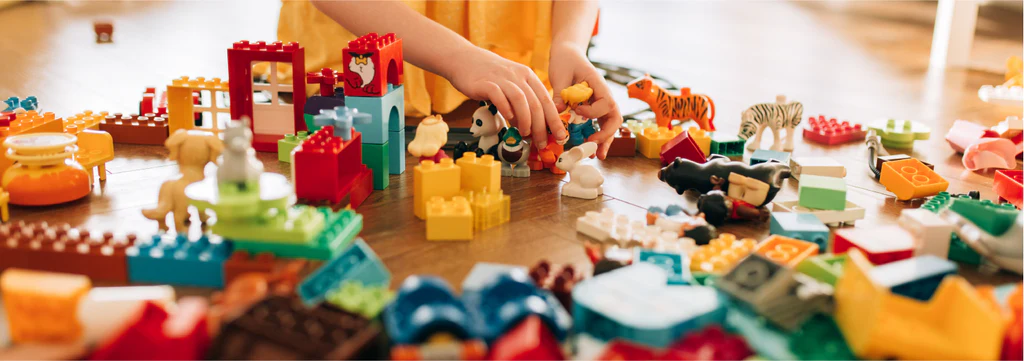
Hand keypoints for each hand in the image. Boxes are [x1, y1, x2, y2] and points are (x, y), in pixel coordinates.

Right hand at [446, 46, 564, 147]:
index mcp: (528, 76)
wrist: (464, 59)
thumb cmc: (489, 76)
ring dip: (525, 120)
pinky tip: (508, 118)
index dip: (555, 120)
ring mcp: (502, 78)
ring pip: (521, 100)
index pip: (547, 100)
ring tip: (525, 133)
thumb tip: (533, 126)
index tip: (561, 136)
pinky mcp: (486, 83)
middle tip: (541, 142)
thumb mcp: (512, 83)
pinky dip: (506, 108)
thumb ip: (523, 101)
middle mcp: (518, 76)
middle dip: (541, 127)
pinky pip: (499, 96)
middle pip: (536, 103)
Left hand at [549, 42, 622, 159]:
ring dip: (604, 140)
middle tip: (594, 147)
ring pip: (609, 124)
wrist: (567, 54)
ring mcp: (599, 102)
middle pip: (614, 117)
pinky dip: (596, 136)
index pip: (605, 103)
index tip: (577, 111)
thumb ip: (560, 93)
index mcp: (599, 84)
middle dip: (606, 135)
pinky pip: (598, 124)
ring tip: (597, 156)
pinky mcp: (592, 108)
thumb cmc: (565, 60)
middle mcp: (603, 95)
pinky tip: (589, 148)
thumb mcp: (560, 74)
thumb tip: (557, 111)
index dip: (593, 111)